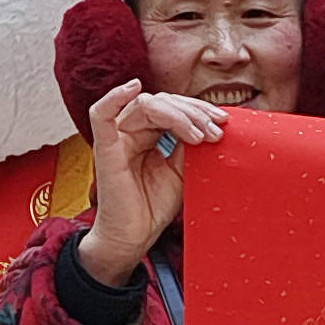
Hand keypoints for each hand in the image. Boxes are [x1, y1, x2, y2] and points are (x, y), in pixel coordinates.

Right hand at [76, 79, 227, 287]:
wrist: (134, 237)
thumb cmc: (154, 206)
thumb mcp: (183, 171)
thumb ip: (190, 145)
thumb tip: (209, 123)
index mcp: (150, 133)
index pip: (174, 108)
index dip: (199, 110)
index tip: (223, 123)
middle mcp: (133, 131)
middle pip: (163, 102)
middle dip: (194, 112)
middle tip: (215, 129)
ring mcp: (117, 138)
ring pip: (146, 105)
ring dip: (178, 114)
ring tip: (199, 135)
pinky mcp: (105, 148)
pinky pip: (101, 114)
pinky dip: (115, 97)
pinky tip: (133, 87)